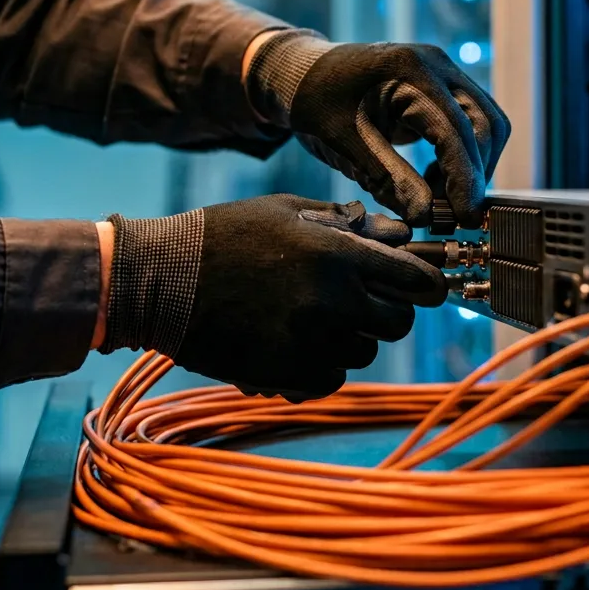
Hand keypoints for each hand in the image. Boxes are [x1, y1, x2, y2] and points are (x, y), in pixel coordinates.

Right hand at [99, 195, 446, 400]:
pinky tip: (294, 342)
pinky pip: (332, 378)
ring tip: (312, 319)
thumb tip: (396, 233)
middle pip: (398, 323)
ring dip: (349, 339)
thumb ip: (345, 222)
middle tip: (359, 303)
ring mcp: (309, 341)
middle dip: (386, 313)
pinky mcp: (286, 373)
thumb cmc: (224, 235)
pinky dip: (321, 365)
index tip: (423, 289)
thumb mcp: (286, 211)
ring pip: (364, 353)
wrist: (161, 281)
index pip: (417, 282)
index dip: (426, 286)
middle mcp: (331, 300)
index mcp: (336, 254)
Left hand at [245, 32, 510, 228]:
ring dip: (472, 166)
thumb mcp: (345, 145)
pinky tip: (433, 178)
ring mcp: (444, 72)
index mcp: (409, 71)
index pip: (454, 129)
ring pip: (486, 124)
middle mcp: (436, 64)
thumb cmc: (316, 103)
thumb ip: (387, 179)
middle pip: (484, 124)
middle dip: (473, 174)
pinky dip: (461, 155)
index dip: (464, 177)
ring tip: (438, 198)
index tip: (464, 217)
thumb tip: (425, 218)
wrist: (303, 73)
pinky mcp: (443, 87)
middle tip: (453, 215)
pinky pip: (471, 123)